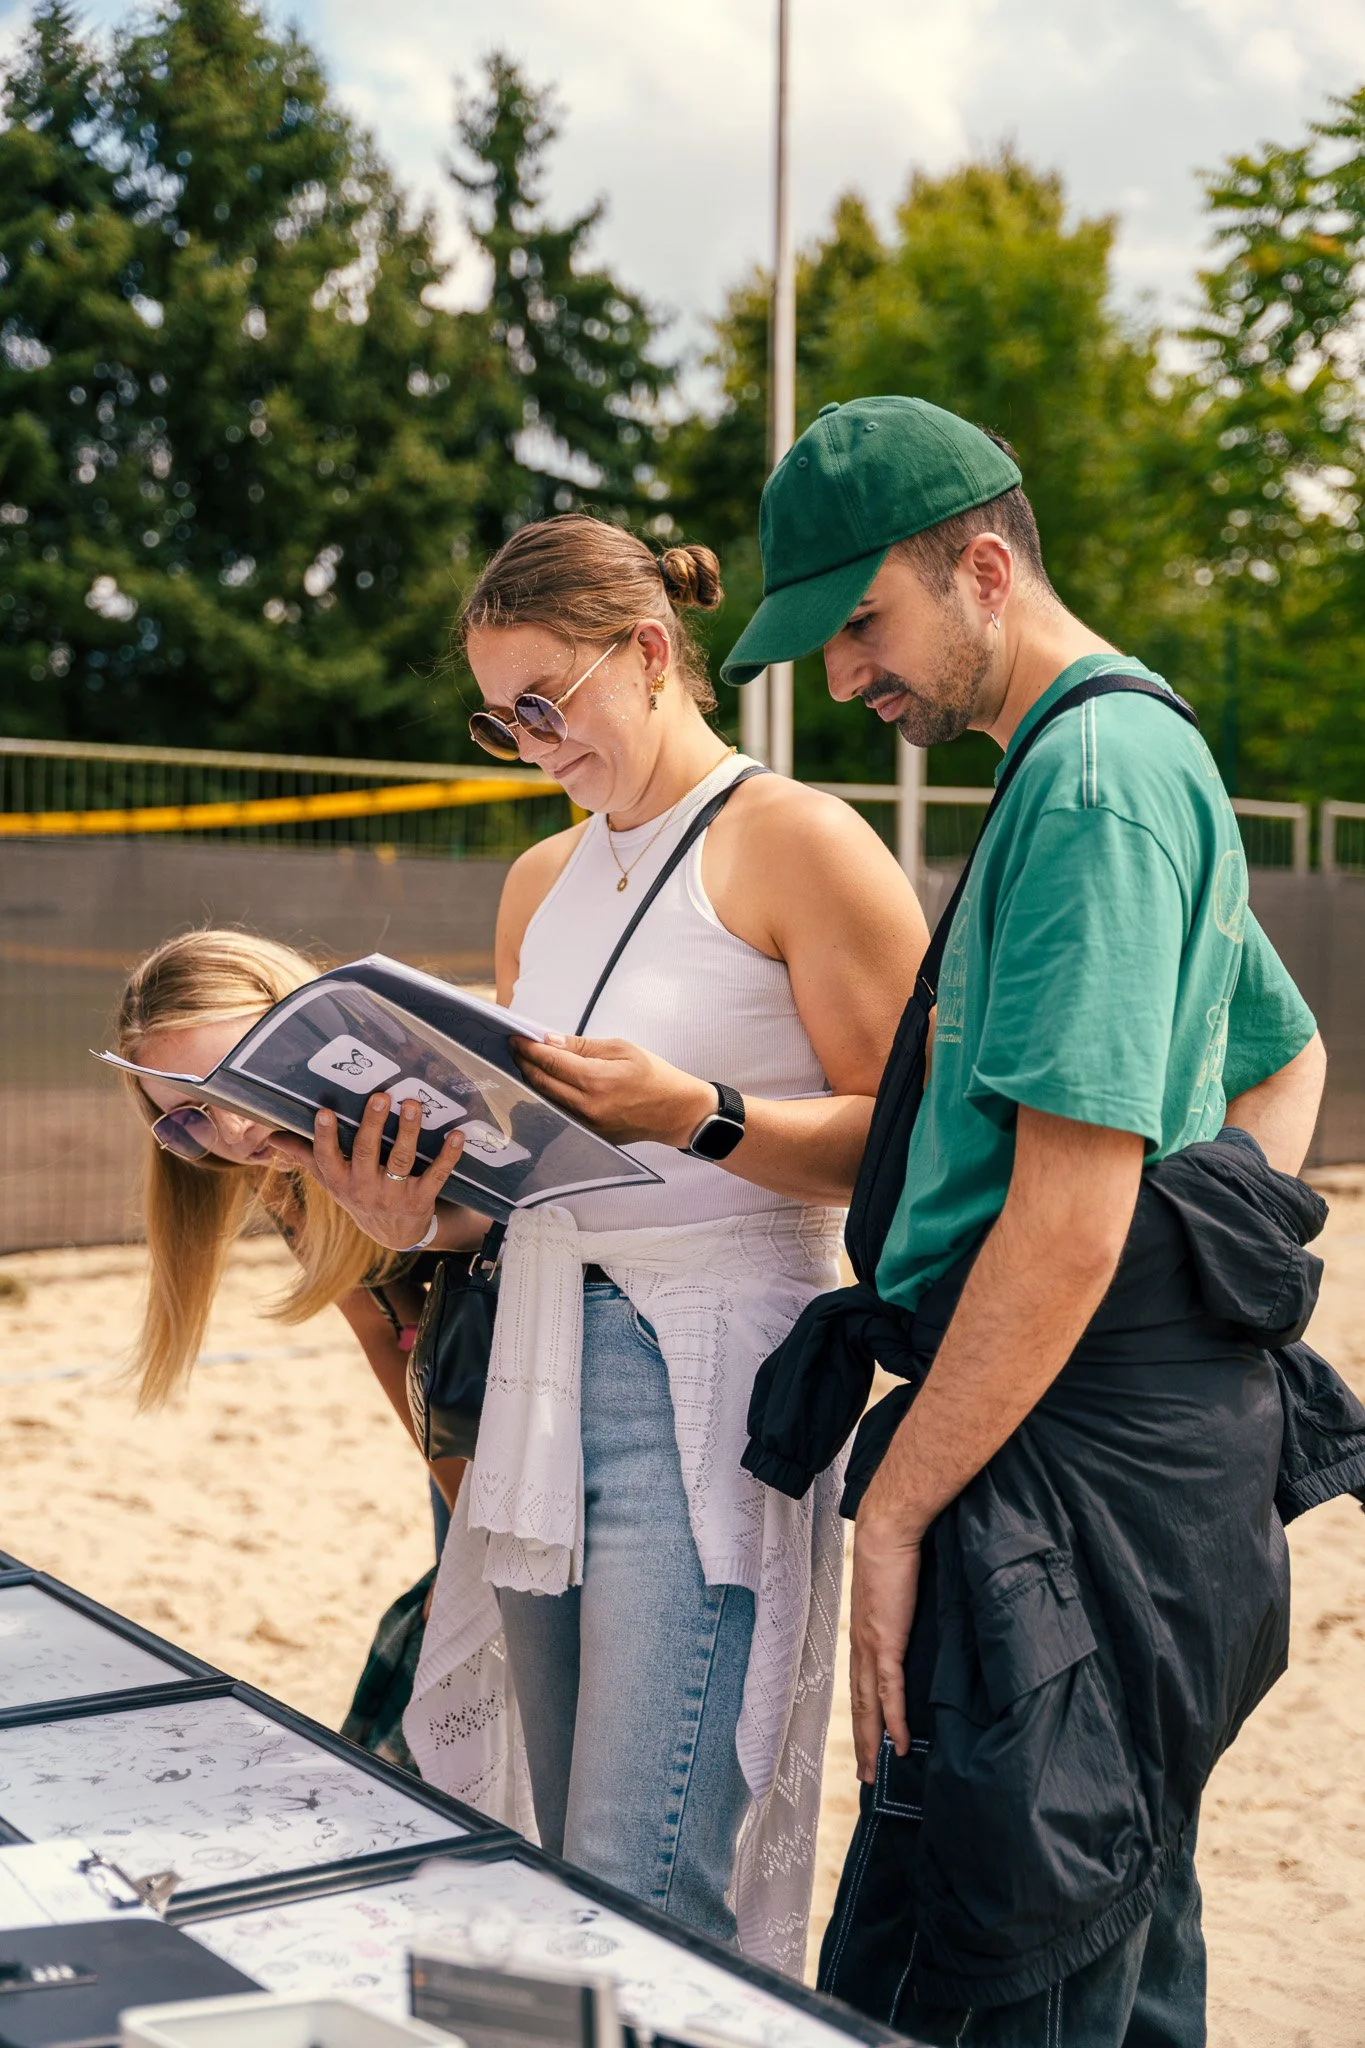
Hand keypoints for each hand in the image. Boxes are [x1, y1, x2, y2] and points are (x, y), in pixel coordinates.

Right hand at [267, 1094, 464, 1250]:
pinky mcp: (422, 1198)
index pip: (327, 1158)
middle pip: (366, 1153)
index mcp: (341, 1181)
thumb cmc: (358, 1195)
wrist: (394, 1235)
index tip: (324, 1112)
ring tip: (413, 1104)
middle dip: (373, 1124)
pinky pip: (437, 1174)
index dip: (325, 1137)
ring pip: (401, 1159)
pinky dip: (448, 1155)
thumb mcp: (330, 1180)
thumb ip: (305, 1156)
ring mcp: (394, 1194)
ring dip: (408, 1131)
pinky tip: (457, 1135)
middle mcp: (365, 1188)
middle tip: (381, 1096)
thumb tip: (271, 1137)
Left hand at [512, 1033, 716, 1147]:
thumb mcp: (621, 1049)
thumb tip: (550, 1041)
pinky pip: (561, 1111)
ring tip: (527, 1062)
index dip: (529, 1048)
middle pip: (542, 1082)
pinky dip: (549, 1095)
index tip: (515, 1038)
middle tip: (516, 1048)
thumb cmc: (653, 1075)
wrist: (676, 1111)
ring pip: (547, 1098)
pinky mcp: (590, 1133)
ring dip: (533, 1079)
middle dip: (525, 1062)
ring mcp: (587, 1123)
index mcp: (597, 1079)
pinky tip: (546, 1082)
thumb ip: (582, 1046)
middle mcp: (588, 1105)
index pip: (550, 1061)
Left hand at [849, 1482, 922, 1781]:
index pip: (861, 1682)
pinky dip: (894, 1720)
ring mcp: (871, 1644)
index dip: (864, 1713)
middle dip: (862, 1741)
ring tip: (874, 1772)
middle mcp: (861, 1643)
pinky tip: (899, 1745)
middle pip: (860, 1703)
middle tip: (864, 1775)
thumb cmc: (895, 1548)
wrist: (888, 1527)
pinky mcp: (886, 1641)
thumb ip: (904, 1608)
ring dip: (871, 1741)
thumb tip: (916, 1619)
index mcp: (864, 1631)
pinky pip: (890, 1691)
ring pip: (869, 1706)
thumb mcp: (899, 1587)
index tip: (867, 1739)